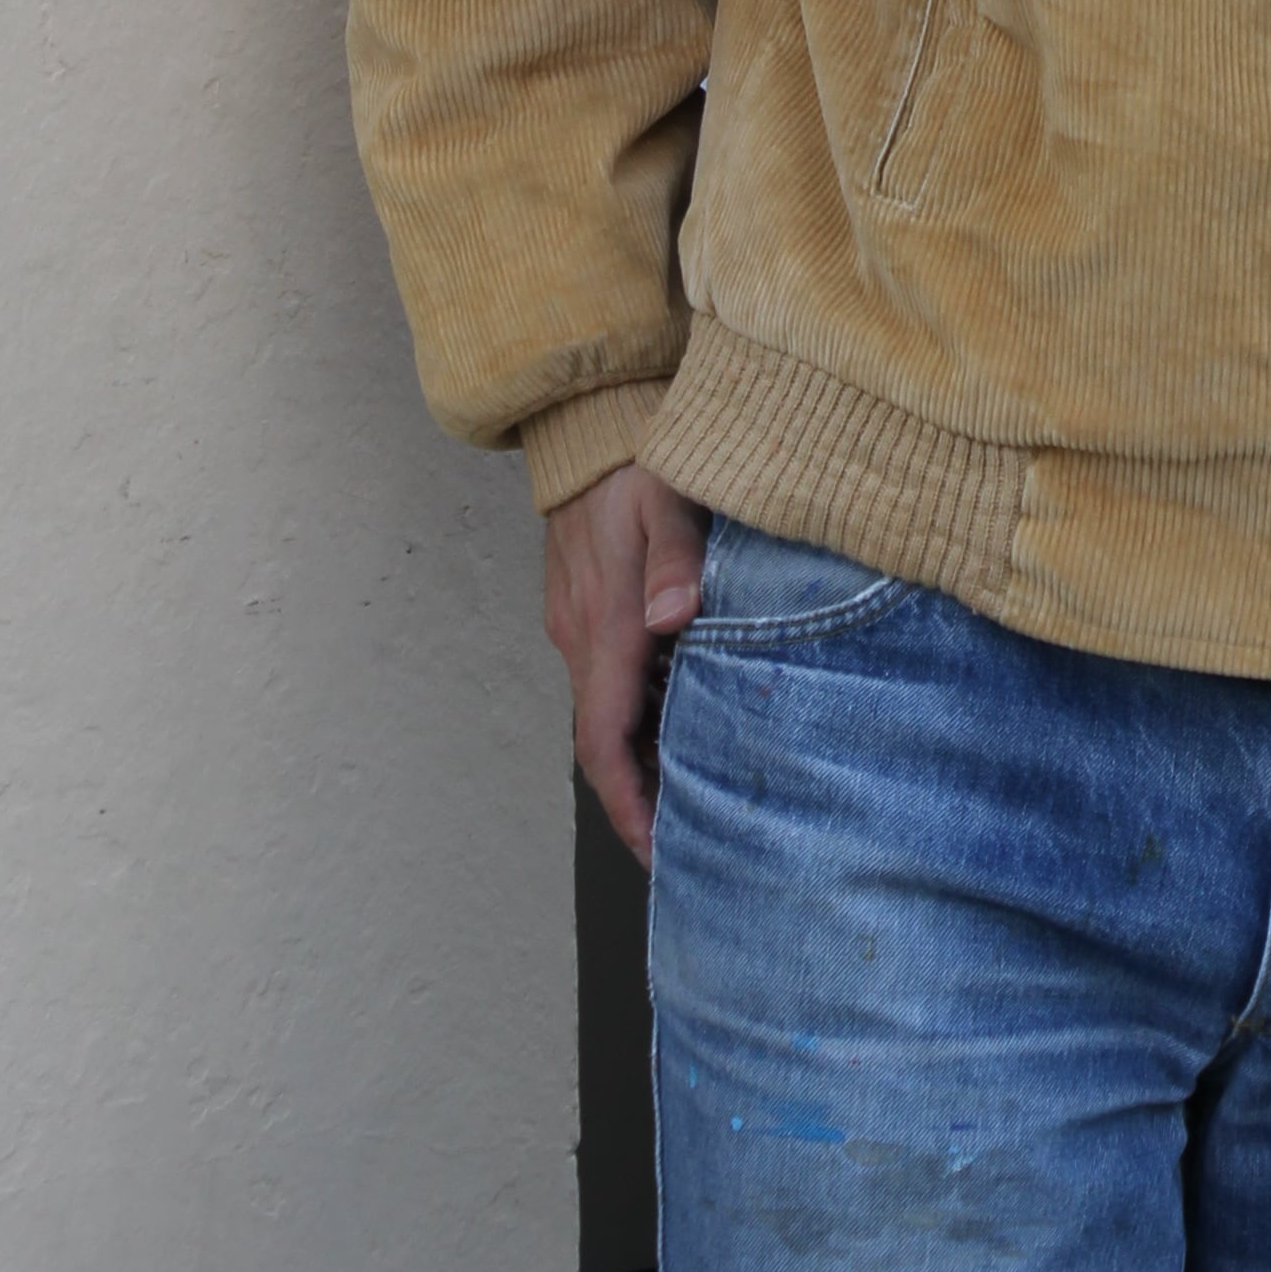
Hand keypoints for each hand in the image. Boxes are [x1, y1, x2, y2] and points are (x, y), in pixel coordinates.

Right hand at [543, 460, 707, 868]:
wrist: (583, 420)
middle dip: (639, 799)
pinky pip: (608, 683)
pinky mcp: (583, 609)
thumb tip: (672, 618)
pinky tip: (681, 722)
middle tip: (690, 844)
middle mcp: (581, 637)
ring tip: (695, 797)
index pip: (605, 739)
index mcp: (605, 625)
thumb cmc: (635, 459)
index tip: (658, 851)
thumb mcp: (667, 499)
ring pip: (606, 715)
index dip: (629, 802)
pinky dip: (639, 717)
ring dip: (641, 759)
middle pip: (603, 742)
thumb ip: (674, 559)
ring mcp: (576, 624)